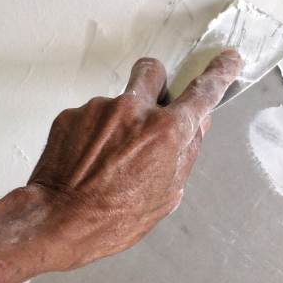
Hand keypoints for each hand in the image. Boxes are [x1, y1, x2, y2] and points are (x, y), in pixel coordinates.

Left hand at [22, 50, 241, 269]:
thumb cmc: (110, 218)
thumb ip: (186, 153)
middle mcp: (134, 110)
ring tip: (109, 161)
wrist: (55, 221)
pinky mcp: (72, 114)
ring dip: (120, 121)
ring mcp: (99, 109)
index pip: (203, 92)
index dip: (220, 73)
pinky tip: (88, 162)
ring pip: (119, 101)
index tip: (228, 61)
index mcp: (166, 132)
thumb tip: (198, 127)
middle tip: (151, 111)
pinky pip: (91, 116)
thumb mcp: (166, 195)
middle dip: (157, 84)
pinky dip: (93, 135)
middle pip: (153, 71)